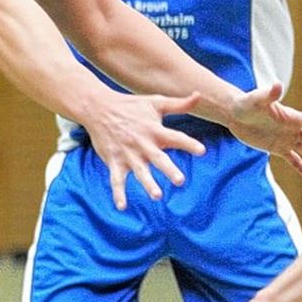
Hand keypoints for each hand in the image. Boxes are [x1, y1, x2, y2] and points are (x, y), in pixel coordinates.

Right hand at [84, 91, 205, 209]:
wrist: (99, 108)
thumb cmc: (131, 105)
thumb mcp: (156, 102)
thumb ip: (179, 104)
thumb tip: (200, 94)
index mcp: (155, 130)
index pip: (175, 138)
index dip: (189, 144)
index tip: (202, 152)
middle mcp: (143, 144)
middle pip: (158, 159)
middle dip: (169, 170)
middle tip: (180, 181)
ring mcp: (128, 154)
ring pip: (140, 172)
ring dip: (148, 183)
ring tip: (157, 195)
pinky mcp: (114, 162)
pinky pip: (116, 180)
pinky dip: (118, 193)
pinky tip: (122, 207)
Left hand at [228, 82, 301, 178]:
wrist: (235, 113)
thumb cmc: (246, 103)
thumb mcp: (257, 99)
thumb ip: (269, 94)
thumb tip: (277, 85)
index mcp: (290, 117)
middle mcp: (291, 128)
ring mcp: (286, 139)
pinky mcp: (277, 148)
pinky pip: (292, 160)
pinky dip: (301, 168)